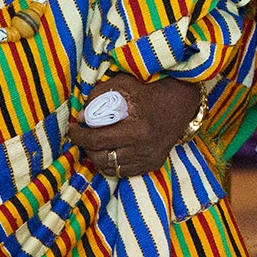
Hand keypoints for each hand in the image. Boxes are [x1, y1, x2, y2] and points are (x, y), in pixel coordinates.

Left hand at [67, 72, 200, 179]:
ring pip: (111, 168)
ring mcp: (149, 158)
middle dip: (86, 147)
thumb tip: (81, 116)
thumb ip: (99, 96)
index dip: (78, 135)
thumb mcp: (124, 85)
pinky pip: (124, 172)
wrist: (183, 101)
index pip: (96, 139)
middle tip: (84, 135)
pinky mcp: (153, 163)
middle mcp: (143, 148)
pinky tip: (111, 151)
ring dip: (98, 157)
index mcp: (136, 129)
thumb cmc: (152, 90)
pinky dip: (113, 164)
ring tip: (96, 144)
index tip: (72, 128)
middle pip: (101, 157)